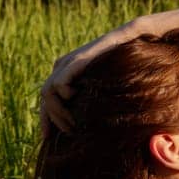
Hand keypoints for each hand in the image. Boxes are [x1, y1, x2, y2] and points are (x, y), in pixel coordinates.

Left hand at [38, 18, 144, 133]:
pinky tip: (77, 100)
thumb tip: (85, 128)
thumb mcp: (102, 87)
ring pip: (48, 93)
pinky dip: (64, 96)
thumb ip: (91, 100)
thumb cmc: (124, 65)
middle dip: (52, 120)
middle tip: (67, 135)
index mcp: (64, 73)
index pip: (47, 100)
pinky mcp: (76, 60)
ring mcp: (67, 62)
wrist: (133, 39)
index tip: (48, 139)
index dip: (46, 120)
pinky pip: (59, 84)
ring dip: (58, 113)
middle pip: (45, 98)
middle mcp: (61, 67)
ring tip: (72, 125)